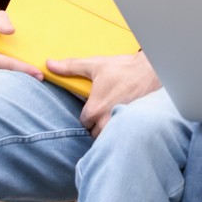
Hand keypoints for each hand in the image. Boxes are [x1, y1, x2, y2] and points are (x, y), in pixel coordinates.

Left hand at [45, 53, 161, 137]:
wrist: (153, 71)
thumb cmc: (124, 69)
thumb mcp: (95, 65)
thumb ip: (70, 66)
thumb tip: (49, 64)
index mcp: (95, 109)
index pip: (83, 122)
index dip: (86, 115)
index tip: (93, 107)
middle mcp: (106, 120)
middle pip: (93, 133)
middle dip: (96, 125)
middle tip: (102, 114)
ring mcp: (120, 124)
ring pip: (107, 137)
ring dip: (107, 131)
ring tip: (111, 118)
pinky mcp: (133, 125)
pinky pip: (121, 136)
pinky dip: (120, 132)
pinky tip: (123, 123)